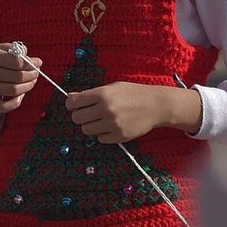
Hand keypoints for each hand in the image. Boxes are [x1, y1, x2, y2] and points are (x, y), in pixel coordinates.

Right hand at [0, 43, 40, 115]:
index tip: (37, 63)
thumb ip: (17, 50)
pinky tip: (20, 94)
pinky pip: (7, 106)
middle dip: (32, 75)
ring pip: (15, 91)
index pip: (16, 61)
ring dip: (28, 86)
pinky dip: (18, 101)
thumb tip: (34, 61)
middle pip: (18, 77)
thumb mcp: (1, 50)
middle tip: (36, 73)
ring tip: (32, 81)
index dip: (30, 63)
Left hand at [66, 82, 201, 143]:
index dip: (71, 104)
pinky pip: (100, 139)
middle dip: (80, 116)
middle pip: (77, 118)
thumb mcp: (112, 87)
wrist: (156, 105)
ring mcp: (113, 124)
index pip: (74, 103)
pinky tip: (111, 126)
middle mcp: (106, 110)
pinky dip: (103, 134)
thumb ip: (90, 94)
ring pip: (86, 130)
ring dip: (90, 125)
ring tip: (100, 120)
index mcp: (102, 94)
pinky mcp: (120, 136)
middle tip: (88, 113)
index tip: (74, 105)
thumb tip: (70, 98)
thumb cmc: (132, 93)